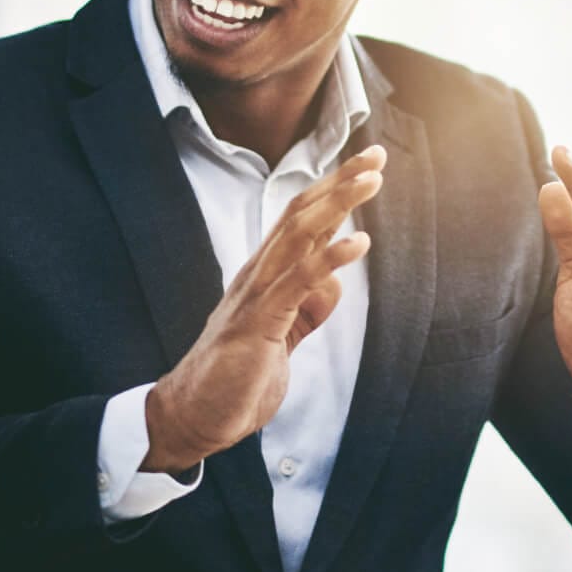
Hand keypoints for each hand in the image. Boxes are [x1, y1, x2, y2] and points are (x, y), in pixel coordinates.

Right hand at [142, 145, 385, 471]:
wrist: (195, 416)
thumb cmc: (235, 378)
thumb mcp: (281, 338)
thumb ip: (305, 310)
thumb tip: (331, 287)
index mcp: (262, 276)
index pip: (299, 220)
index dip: (332, 190)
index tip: (366, 167)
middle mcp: (257, 275)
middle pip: (300, 214)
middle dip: (340, 182)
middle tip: (376, 155)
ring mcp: (256, 295)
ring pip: (298, 235)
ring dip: (337, 204)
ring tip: (372, 180)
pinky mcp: (260, 322)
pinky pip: (298, 282)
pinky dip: (330, 258)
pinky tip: (359, 242)